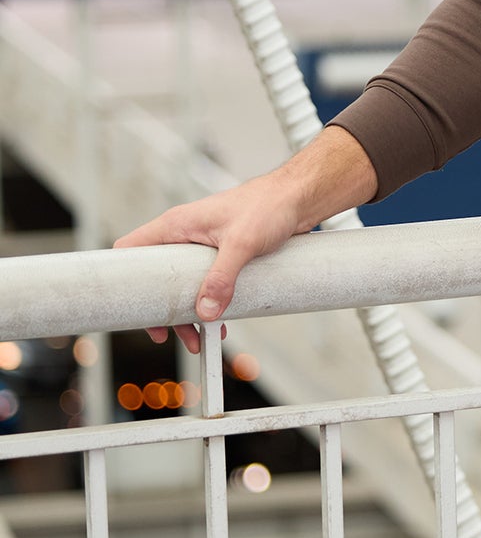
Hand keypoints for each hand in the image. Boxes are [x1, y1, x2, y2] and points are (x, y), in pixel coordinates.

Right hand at [113, 178, 305, 354]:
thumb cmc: (268, 205)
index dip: (125, 279)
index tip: (134, 309)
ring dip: (188, 313)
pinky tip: (220, 323)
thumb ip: (222, 277)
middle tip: (170, 335)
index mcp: (177, 225)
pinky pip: (204, 284)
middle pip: (157, 278)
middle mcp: (184, 236)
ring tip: (199, 340)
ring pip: (182, 285)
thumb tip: (205, 311)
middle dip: (163, 309)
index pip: (131, 249)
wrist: (298, 198)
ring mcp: (202, 247)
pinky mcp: (221, 256)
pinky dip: (208, 304)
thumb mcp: (242, 243)